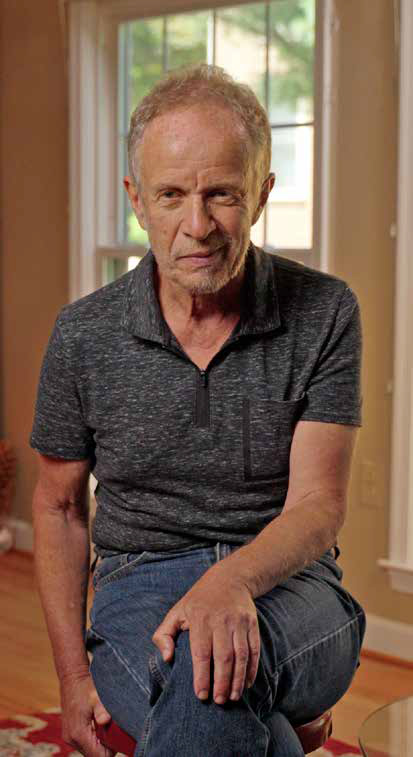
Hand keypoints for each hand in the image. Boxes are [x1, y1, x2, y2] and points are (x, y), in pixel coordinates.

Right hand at [60, 672, 114, 756]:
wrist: (72, 677)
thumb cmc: (85, 686)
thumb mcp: (96, 696)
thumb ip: (101, 709)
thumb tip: (106, 720)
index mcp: (78, 733)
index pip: (97, 756)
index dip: (111, 751)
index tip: (118, 739)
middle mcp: (71, 738)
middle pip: (93, 755)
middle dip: (105, 748)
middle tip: (114, 731)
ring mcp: (69, 737)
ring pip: (88, 750)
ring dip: (99, 743)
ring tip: (107, 727)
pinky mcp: (69, 733)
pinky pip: (84, 743)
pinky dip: (93, 739)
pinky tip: (99, 726)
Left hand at [151, 565, 259, 704]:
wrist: (229, 578)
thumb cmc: (198, 601)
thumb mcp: (176, 611)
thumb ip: (164, 634)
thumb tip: (167, 658)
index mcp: (200, 618)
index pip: (201, 653)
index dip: (201, 676)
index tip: (201, 695)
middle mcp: (221, 620)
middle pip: (223, 657)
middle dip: (222, 683)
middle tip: (219, 701)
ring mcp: (239, 621)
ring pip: (241, 655)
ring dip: (238, 679)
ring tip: (233, 697)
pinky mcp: (252, 623)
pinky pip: (254, 649)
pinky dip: (252, 669)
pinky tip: (246, 683)